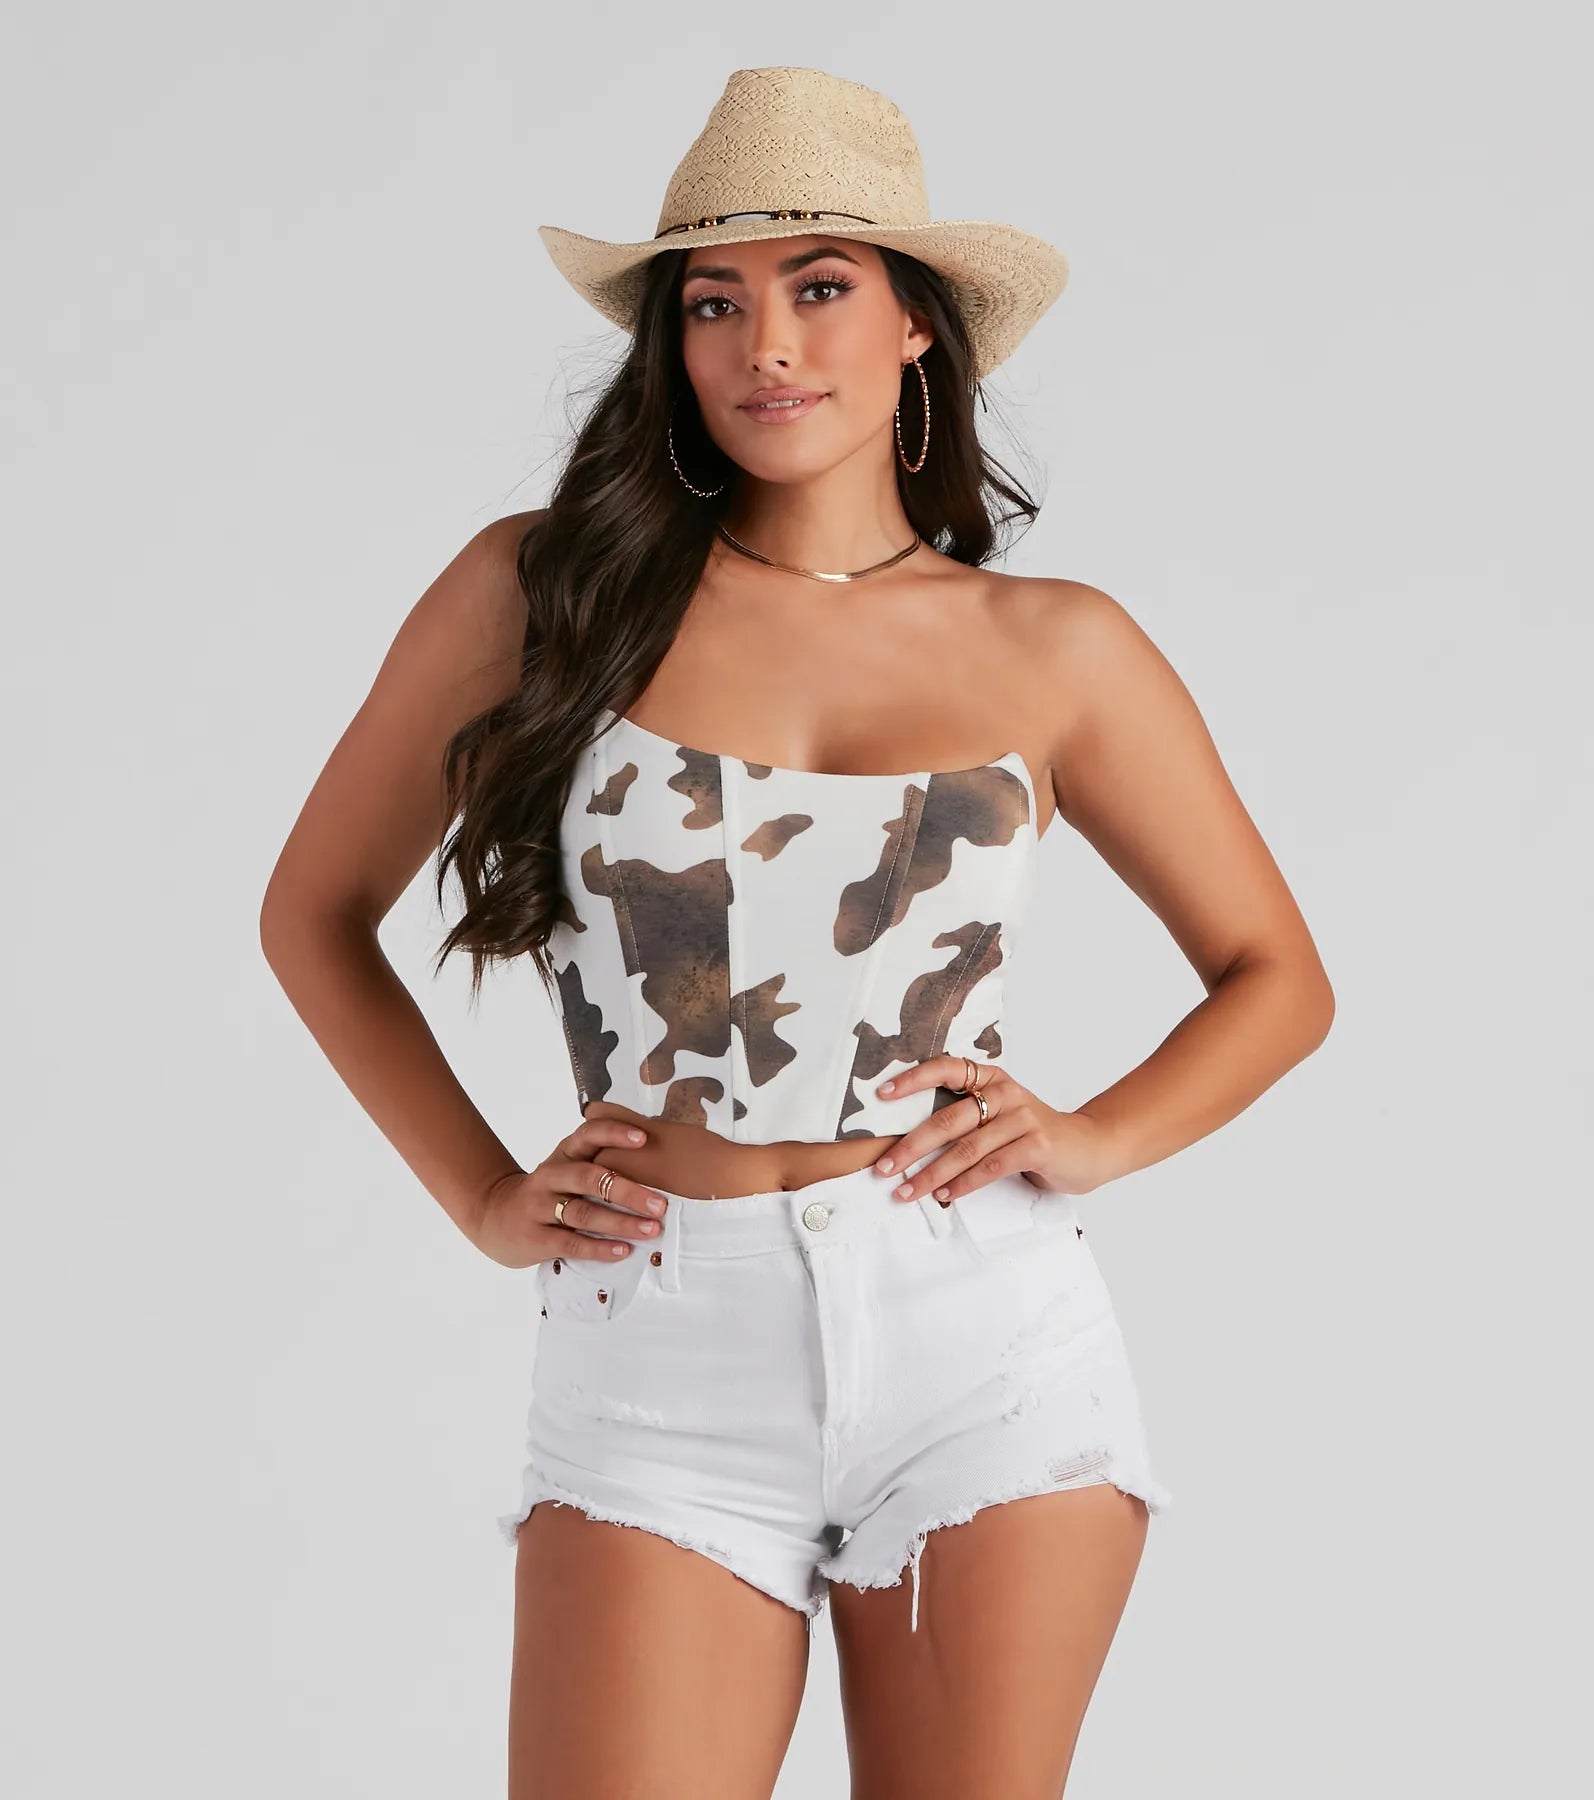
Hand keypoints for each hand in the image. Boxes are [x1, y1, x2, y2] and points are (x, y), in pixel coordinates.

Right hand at [469, 1116, 670, 1270]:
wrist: (493, 1216)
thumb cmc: (546, 1191)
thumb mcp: (566, 1168)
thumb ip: (599, 1163)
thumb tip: (657, 1163)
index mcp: (563, 1154)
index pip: (588, 1134)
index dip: (614, 1134)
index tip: (644, 1139)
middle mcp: (550, 1176)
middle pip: (590, 1178)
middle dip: (628, 1190)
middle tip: (660, 1204)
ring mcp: (539, 1206)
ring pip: (583, 1212)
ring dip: (620, 1222)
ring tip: (651, 1230)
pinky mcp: (535, 1237)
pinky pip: (571, 1242)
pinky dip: (599, 1247)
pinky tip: (623, 1250)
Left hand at [869, 1056, 1116, 1205]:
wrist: (1088, 1147)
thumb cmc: (1034, 1134)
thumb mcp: (1000, 1115)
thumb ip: (966, 1119)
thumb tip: (909, 1142)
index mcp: (991, 1078)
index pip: (946, 1068)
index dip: (912, 1080)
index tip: (882, 1094)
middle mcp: (1005, 1092)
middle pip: (948, 1119)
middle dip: (911, 1146)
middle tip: (885, 1166)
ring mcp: (1022, 1117)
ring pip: (966, 1148)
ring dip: (932, 1174)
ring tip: (907, 1191)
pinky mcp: (1036, 1145)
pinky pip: (991, 1166)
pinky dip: (964, 1184)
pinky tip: (946, 1196)